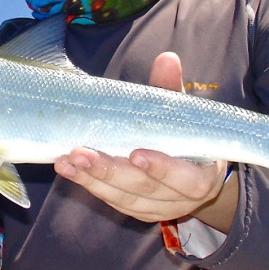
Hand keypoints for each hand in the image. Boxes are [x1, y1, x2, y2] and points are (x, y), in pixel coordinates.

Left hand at [54, 52, 237, 229]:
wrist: (196, 170)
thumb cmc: (187, 135)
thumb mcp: (184, 113)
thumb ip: (171, 89)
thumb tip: (167, 59)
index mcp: (202, 177)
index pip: (185, 179)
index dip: (162, 169)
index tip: (136, 154)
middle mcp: (180, 199)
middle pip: (145, 190)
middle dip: (110, 172)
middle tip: (81, 153)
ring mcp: (157, 209)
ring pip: (123, 198)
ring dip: (92, 180)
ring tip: (66, 160)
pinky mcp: (136, 210)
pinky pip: (112, 200)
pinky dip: (89, 185)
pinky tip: (68, 169)